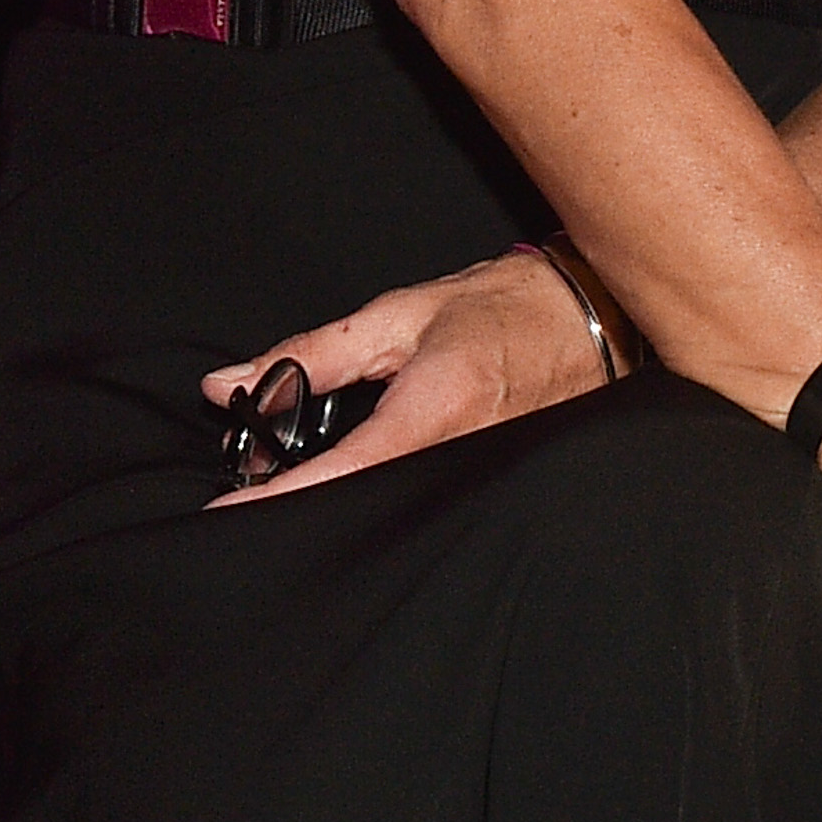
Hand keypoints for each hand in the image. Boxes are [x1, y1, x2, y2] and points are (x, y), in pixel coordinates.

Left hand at [201, 246, 616, 504]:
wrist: (591, 318)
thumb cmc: (503, 309)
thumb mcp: (397, 316)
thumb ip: (312, 353)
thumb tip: (230, 385)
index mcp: (436, 406)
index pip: (344, 471)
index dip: (282, 500)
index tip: (230, 512)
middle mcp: (460, 455)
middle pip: (362, 504)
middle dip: (301, 507)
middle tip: (248, 494)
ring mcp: (477, 478)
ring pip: (388, 510)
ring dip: (336, 502)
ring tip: (291, 484)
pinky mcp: (484, 486)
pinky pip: (417, 504)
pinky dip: (373, 494)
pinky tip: (346, 481)